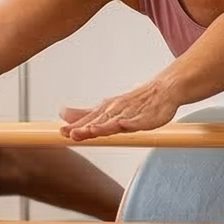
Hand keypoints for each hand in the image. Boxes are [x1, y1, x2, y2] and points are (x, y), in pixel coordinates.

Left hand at [59, 81, 183, 140]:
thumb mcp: (105, 109)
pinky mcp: (147, 117)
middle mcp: (116, 111)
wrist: (162, 90)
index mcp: (106, 111)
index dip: (75, 127)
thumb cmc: (134, 102)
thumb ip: (84, 114)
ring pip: (116, 121)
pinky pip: (139, 121)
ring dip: (104, 126)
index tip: (61, 132)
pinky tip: (123, 125)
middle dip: (86, 128)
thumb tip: (62, 114)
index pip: (88, 120)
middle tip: (72, 133)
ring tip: (92, 130)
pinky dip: (131, 123)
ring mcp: (131, 114)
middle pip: (99, 121)